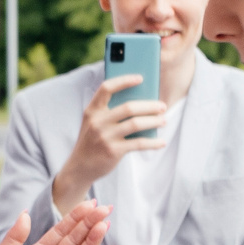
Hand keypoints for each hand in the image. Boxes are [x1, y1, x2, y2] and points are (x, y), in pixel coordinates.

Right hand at [51, 74, 166, 210]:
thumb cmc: (92, 141)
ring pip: (136, 124)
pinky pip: (138, 143)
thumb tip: (141, 103)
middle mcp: (97, 121)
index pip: (107, 88)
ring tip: (163, 121)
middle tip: (162, 106)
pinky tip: (161, 142)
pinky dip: (153, 142)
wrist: (80, 167)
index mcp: (92, 110)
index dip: (124, 80)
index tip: (140, 78)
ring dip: (153, 121)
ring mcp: (105, 137)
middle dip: (149, 106)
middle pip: (128, 107)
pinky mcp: (113, 151)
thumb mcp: (94, 123)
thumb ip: (110, 112)